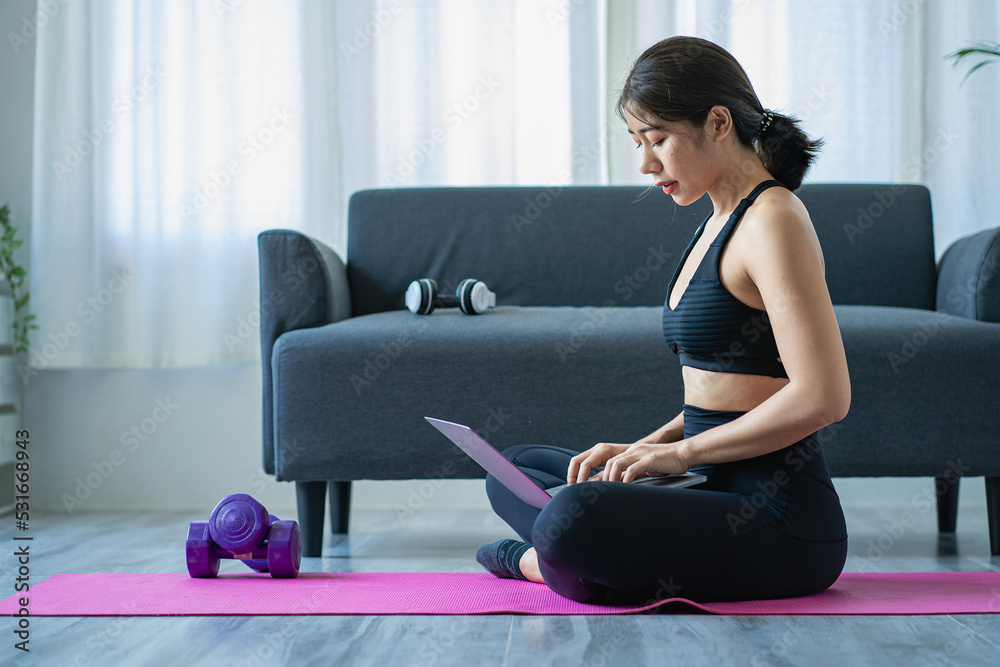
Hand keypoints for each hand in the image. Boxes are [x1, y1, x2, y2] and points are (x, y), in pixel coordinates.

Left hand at [568, 441, 690, 483]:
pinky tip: (624, 490)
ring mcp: (638, 453)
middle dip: (591, 478)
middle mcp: (628, 451)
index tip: (576, 488)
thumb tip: (609, 488)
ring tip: (605, 494)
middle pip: (601, 461)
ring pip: (614, 464)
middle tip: (586, 494)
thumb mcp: (641, 469)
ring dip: (608, 480)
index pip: (598, 460)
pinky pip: (632, 469)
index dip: (583, 473)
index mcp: (623, 453)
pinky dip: (625, 480)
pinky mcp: (649, 459)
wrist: (683, 453)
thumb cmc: (663, 464)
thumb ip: (625, 475)